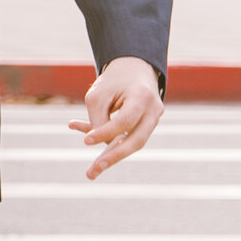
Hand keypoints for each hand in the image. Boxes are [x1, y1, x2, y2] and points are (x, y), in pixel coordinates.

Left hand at [71, 57, 164, 179]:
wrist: (134, 68)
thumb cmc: (113, 81)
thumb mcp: (98, 95)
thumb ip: (98, 120)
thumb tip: (96, 145)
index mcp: (142, 97)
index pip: (125, 121)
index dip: (105, 133)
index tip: (85, 142)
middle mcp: (154, 111)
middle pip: (136, 140)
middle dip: (113, 157)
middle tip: (92, 172)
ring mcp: (154, 119)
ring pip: (134, 143)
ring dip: (112, 156)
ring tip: (92, 172)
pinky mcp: (148, 125)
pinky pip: (128, 138)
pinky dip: (110, 142)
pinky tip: (88, 137)